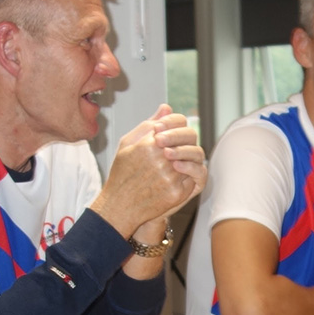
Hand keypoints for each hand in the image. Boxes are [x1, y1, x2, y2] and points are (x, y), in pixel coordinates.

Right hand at [90, 104, 206, 236]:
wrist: (120, 206)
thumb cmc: (122, 173)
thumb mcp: (127, 143)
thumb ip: (147, 124)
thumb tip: (166, 107)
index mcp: (150, 143)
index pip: (179, 122)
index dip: (178, 125)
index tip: (170, 132)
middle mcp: (162, 158)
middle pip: (189, 138)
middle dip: (185, 140)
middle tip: (176, 147)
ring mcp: (171, 176)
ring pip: (193, 157)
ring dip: (186, 157)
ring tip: (174, 162)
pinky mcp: (177, 193)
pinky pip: (192, 177)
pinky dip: (186, 174)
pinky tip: (173, 177)